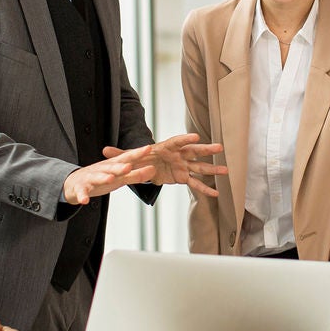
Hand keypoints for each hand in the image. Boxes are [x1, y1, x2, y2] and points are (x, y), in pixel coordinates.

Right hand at [65, 146, 153, 204]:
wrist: (74, 183)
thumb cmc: (101, 179)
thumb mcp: (120, 177)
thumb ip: (136, 175)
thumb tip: (153, 170)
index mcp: (113, 165)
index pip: (127, 158)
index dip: (137, 153)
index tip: (149, 148)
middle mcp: (102, 169)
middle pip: (112, 167)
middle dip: (120, 167)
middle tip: (129, 166)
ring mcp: (90, 178)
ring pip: (97, 177)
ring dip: (103, 178)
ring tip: (110, 178)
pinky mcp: (80, 188)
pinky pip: (82, 192)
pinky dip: (83, 196)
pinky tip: (85, 201)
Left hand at [105, 133, 229, 199]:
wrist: (148, 165)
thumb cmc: (141, 158)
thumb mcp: (130, 157)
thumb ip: (120, 154)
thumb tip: (104, 150)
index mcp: (166, 147)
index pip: (177, 142)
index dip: (186, 139)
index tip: (196, 137)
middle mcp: (178, 155)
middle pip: (194, 152)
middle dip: (206, 150)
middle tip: (219, 148)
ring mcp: (183, 165)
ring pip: (199, 167)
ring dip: (212, 169)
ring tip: (225, 171)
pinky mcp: (183, 177)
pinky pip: (195, 184)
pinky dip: (205, 189)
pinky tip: (216, 193)